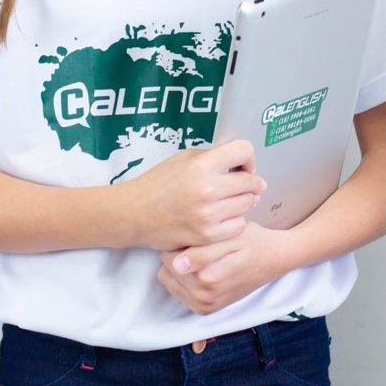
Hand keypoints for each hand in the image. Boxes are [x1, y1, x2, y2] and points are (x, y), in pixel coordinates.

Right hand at [122, 140, 265, 249]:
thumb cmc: (158, 183)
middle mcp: (207, 189)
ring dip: (243, 201)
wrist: (134, 214)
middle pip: (251, 181)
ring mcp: (208, 215)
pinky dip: (235, 221)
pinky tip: (223, 217)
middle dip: (250, 181)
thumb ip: (212, 157)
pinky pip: (239, 226)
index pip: (244, 150)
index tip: (241, 166)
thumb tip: (241, 162)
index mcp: (201, 165)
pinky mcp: (207, 236)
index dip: (247, 157)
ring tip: (230, 200)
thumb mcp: (183, 159)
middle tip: (242, 185)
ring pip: (248, 204)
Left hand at [156, 221, 291, 314]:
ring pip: (168, 279)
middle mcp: (204, 298)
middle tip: (199, 244)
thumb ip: (203, 251)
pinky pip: (177, 291)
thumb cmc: (252, 241)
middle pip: (166, 268)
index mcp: (208, 279)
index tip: (195, 234)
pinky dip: (184, 279)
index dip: (180, 239)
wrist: (274, 259)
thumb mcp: (231, 237)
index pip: (169, 254)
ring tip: (201, 255)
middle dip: (177, 254)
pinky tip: (201, 268)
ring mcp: (204, 306)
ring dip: (179, 267)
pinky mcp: (204, 309)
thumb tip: (178, 264)